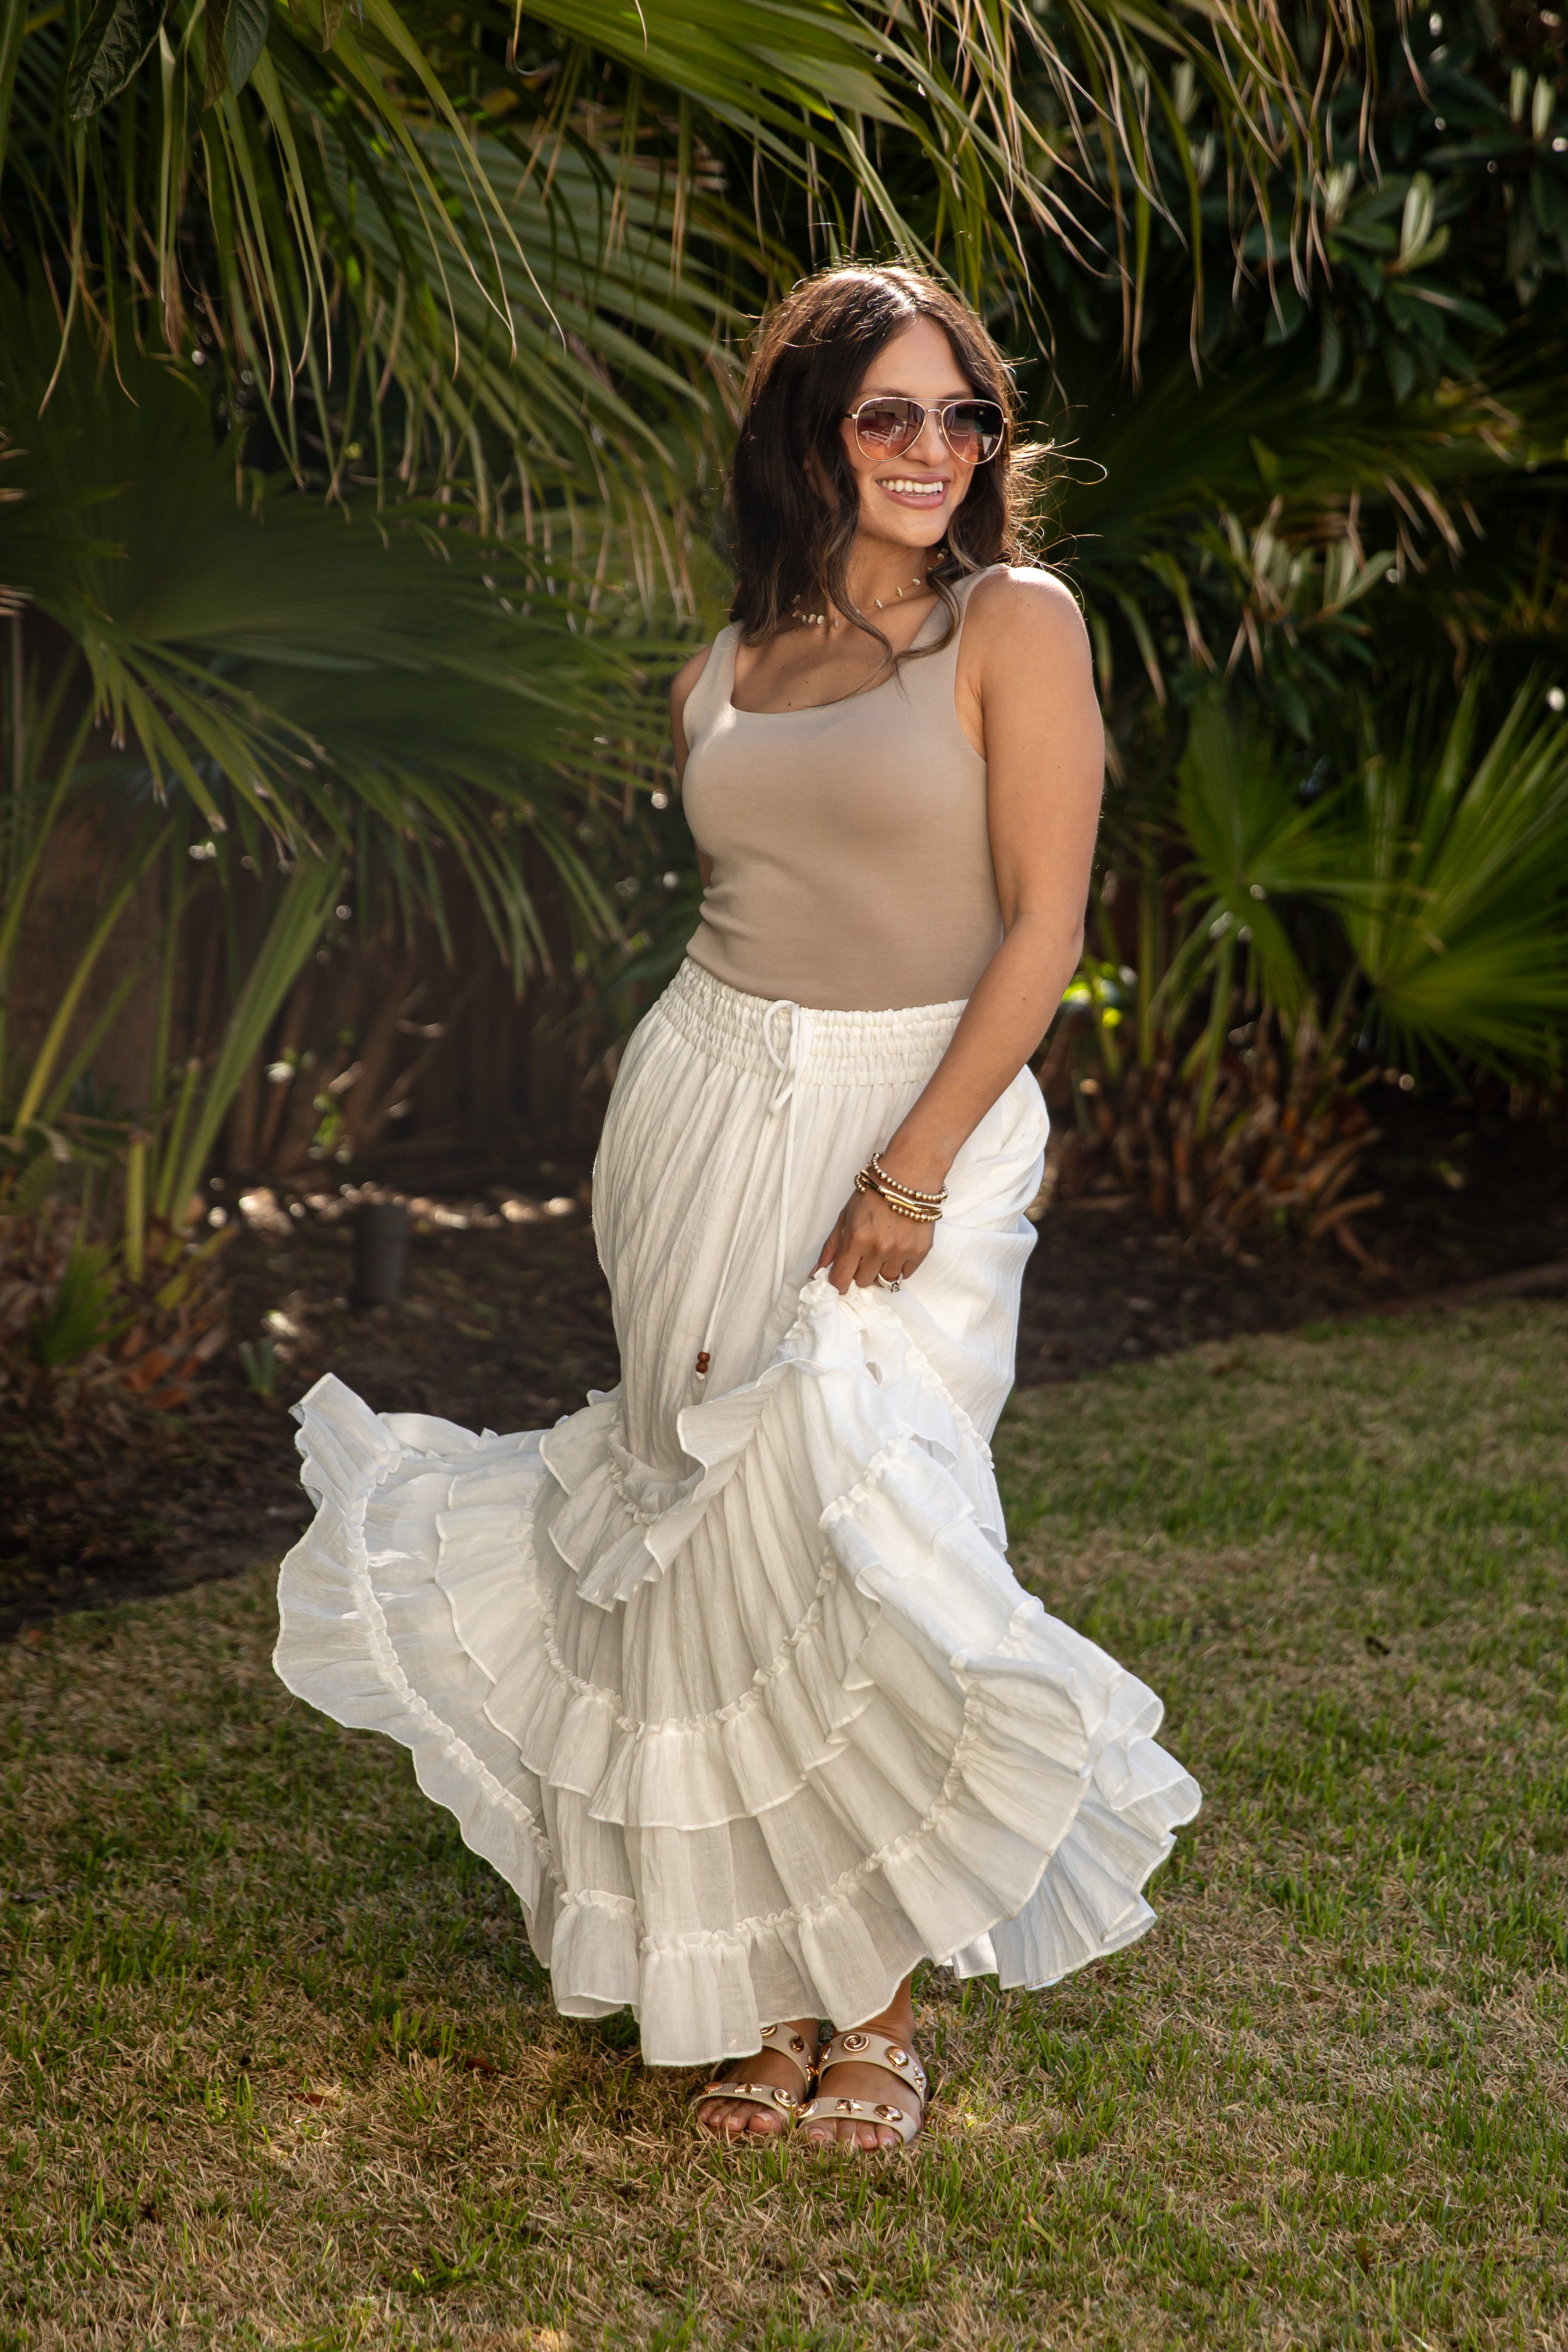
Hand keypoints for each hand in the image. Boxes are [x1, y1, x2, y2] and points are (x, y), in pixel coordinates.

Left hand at [814, 1186, 934, 1295]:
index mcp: (856, 1239)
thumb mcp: (845, 1217)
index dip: (838, 1283)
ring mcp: (901, 1251)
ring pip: (885, 1281)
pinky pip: (905, 1275)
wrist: (908, 1176)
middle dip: (859, 1272)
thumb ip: (831, 1247)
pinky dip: (898, 1267)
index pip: (841, 1279)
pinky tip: (897, 1250)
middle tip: (863, 1254)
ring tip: (882, 1251)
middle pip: (862, 1282)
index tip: (840, 1279)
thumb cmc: (873, 1194)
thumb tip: (815, 1274)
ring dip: (880, 1271)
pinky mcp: (920, 1251)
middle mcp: (879, 1248)